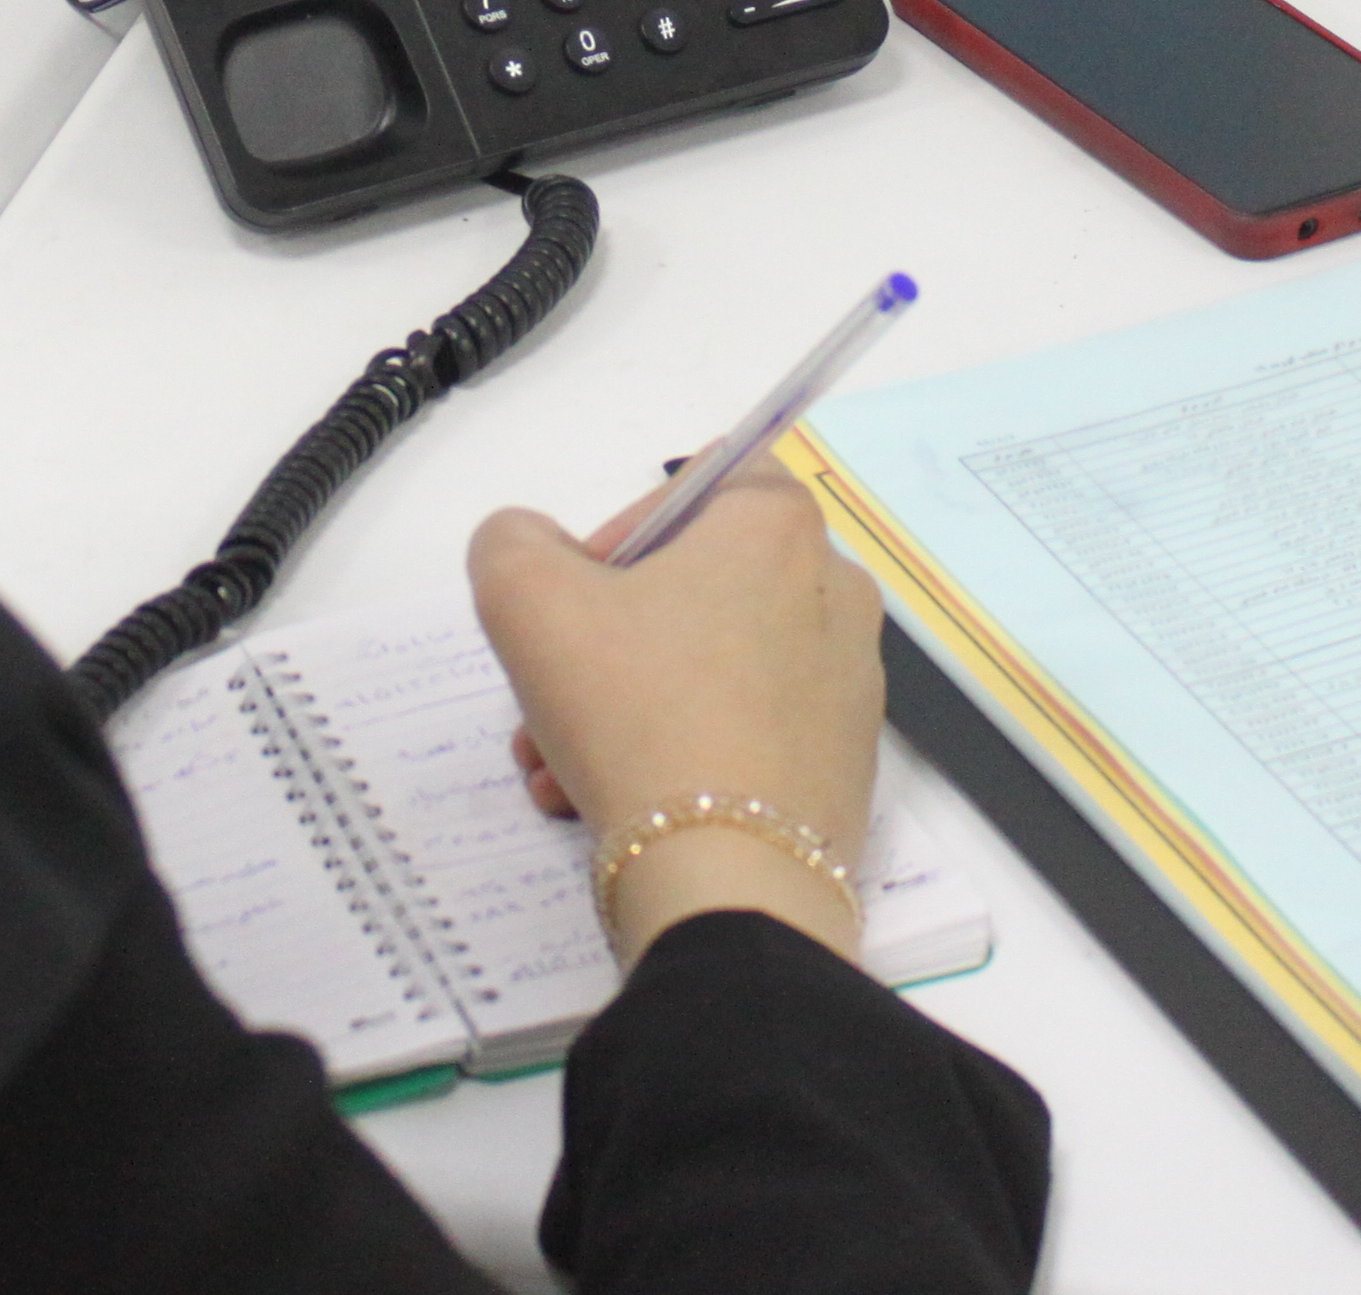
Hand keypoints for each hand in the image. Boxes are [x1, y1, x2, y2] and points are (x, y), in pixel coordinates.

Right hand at [466, 461, 884, 964]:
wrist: (728, 877)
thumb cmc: (636, 710)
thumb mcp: (527, 598)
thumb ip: (512, 542)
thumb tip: (536, 548)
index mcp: (780, 527)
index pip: (701, 482)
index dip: (626, 527)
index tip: (581, 593)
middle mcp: (835, 592)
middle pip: (696, 589)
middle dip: (605, 642)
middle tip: (548, 695)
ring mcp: (847, 686)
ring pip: (709, 671)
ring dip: (624, 707)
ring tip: (559, 768)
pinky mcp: (843, 766)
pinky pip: (744, 735)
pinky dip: (676, 756)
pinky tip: (608, 805)